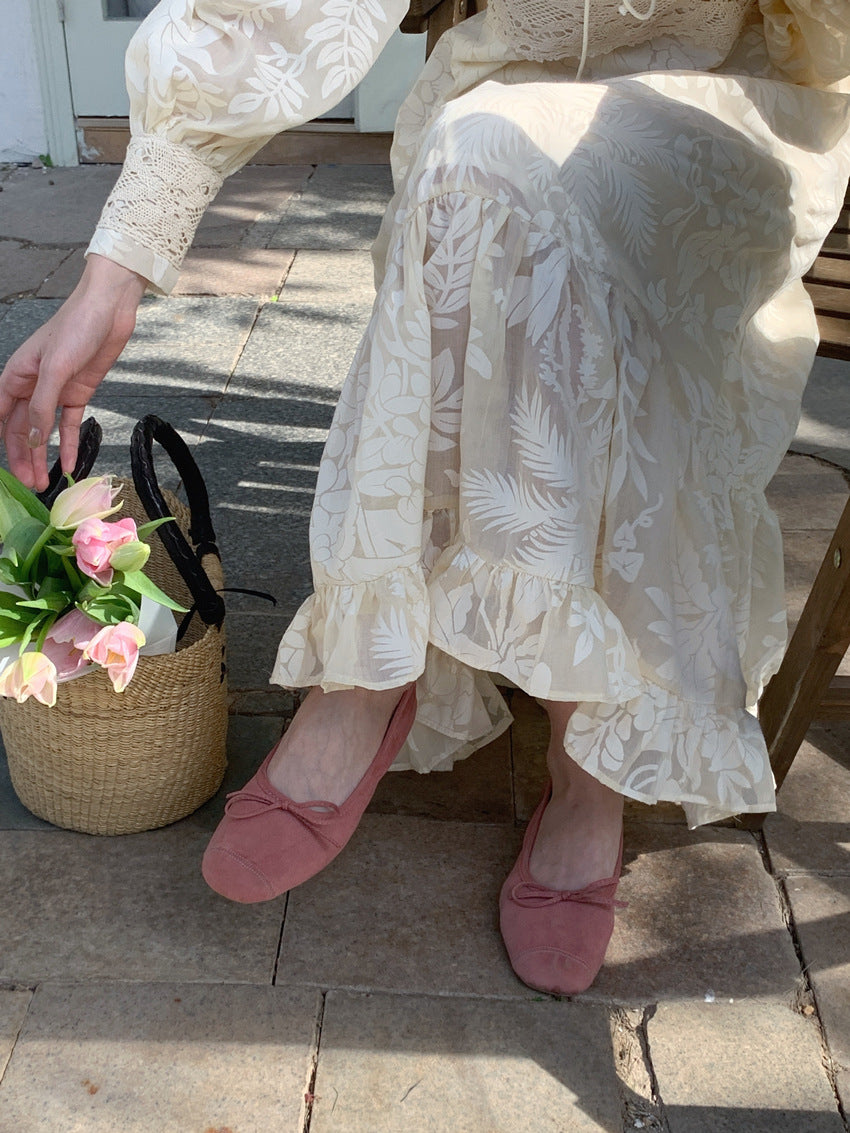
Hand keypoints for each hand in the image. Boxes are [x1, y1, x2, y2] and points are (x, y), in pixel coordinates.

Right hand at [0, 254, 147, 490]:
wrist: (109, 310)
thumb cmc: (76, 327)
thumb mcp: (55, 368)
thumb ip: (42, 405)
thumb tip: (32, 438)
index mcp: (16, 375)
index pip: (0, 415)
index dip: (2, 442)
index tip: (6, 469)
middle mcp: (33, 386)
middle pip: (22, 429)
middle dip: (24, 457)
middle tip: (29, 484)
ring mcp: (56, 391)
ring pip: (44, 431)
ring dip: (43, 456)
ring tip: (44, 482)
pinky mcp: (78, 393)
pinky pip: (69, 425)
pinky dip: (68, 444)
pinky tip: (68, 464)